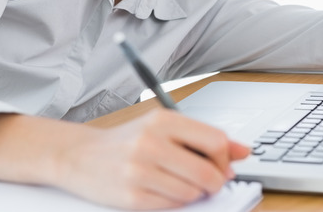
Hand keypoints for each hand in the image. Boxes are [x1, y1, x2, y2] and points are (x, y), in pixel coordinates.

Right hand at [0, 111, 250, 210]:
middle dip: (214, 182)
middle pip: (208, 172)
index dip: (225, 159)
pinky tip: (160, 191)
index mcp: (162, 120)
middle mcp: (150, 142)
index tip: (223, 165)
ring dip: (192, 193)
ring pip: (192, 192)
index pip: (215, 141)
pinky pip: (172, 206)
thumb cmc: (125, 140)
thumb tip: (243, 151)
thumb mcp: (162, 128)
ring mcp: (140, 171)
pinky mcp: (132, 197)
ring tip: (175, 183)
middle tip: (207, 182)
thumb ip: (203, 138)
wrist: (79, 155)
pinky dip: (174, 203)